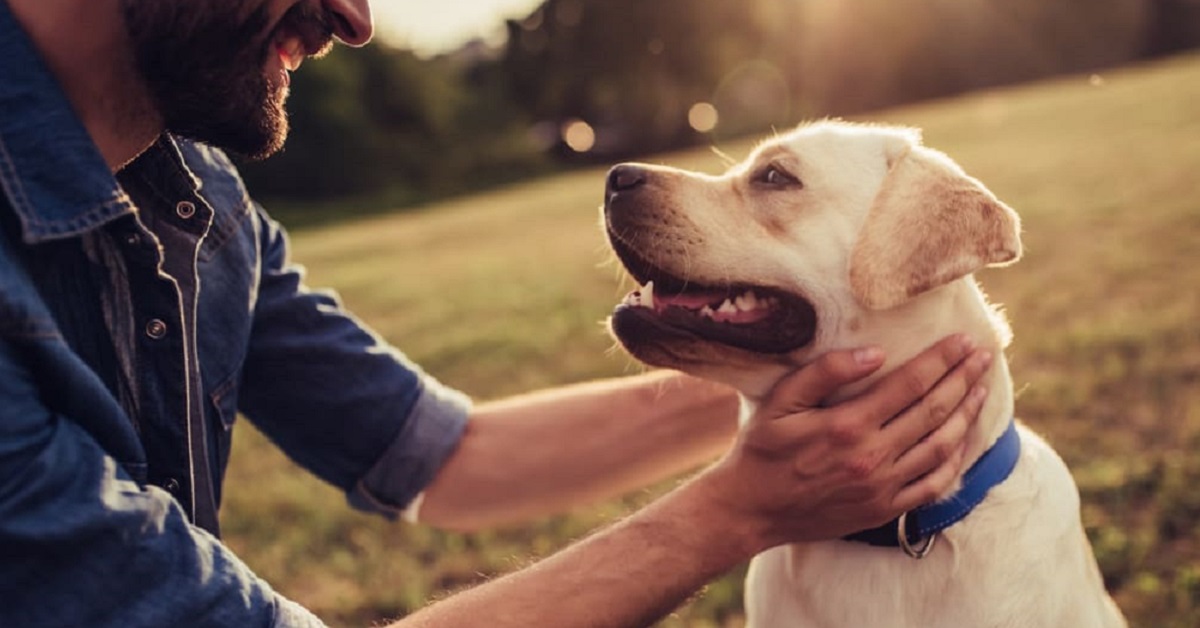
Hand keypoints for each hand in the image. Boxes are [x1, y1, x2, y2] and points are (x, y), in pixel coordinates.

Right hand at [698, 334, 992, 552]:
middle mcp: (871, 456)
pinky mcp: (884, 510)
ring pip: (941, 446)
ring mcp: (882, 487)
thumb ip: (824, 372)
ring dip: (966, 414)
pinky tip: (963, 439)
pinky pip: (933, 484)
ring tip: (981, 389)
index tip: (964, 340)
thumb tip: (875, 353)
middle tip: (984, 356)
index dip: (942, 359)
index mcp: (847, 425)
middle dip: (963, 379)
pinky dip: (956, 460)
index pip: (910, 384)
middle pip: (934, 411)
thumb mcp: (780, 401)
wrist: (751, 510)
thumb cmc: (762, 449)